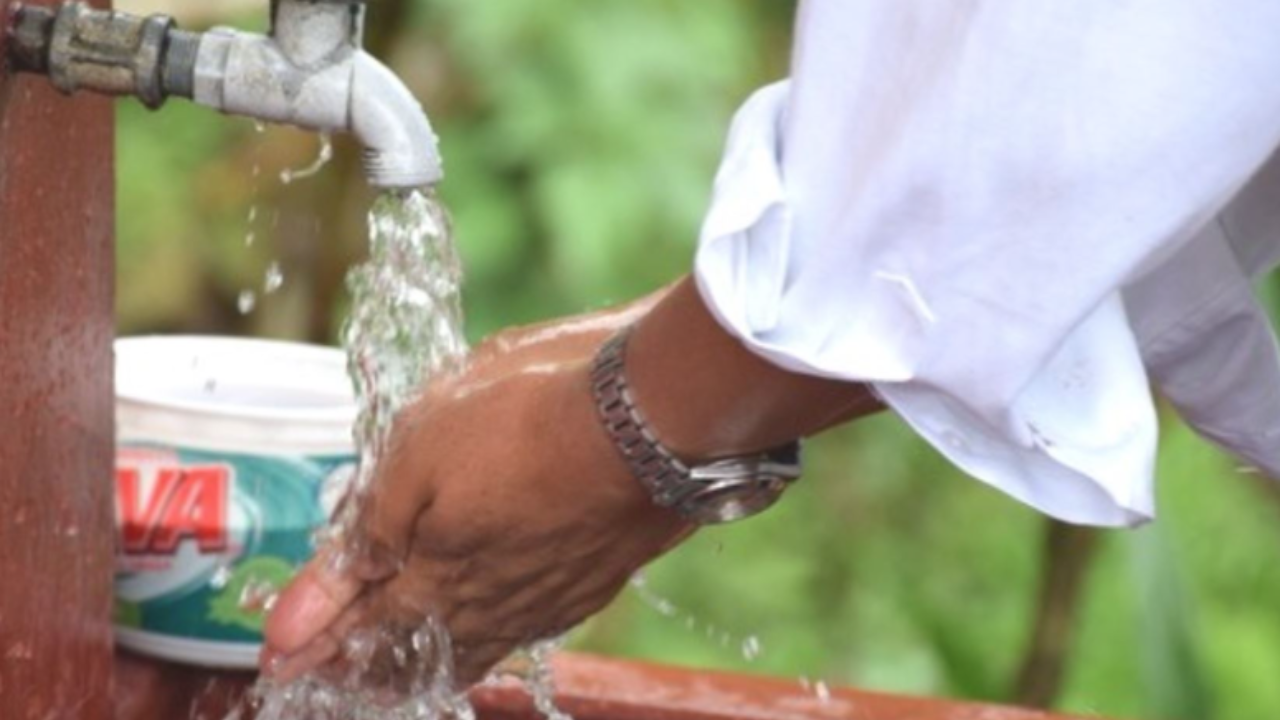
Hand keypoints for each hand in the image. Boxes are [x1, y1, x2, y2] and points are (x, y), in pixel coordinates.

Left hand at [262, 290, 691, 687]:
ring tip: (405, 667)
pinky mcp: (593, 580)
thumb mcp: (419, 453)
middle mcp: (490, 608)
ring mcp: (548, 599)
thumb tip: (298, 619)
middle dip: (369, 669)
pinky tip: (494, 624)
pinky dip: (490, 633)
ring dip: (428, 657)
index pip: (360, 627)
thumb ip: (364, 537)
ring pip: (475, 647)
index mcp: (435, 580)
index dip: (316, 642)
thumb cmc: (528, 417)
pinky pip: (525, 625)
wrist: (653, 418)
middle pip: (417, 655)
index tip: (281, 660)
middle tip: (336, 679)